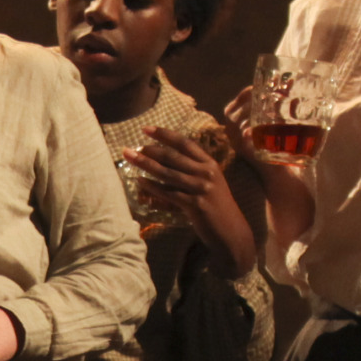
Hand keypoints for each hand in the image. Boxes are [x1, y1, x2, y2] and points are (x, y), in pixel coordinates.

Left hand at [124, 128, 257, 274]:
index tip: (147, 129)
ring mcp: (201, 188)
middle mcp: (206, 173)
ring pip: (168, 173)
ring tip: (130, 159)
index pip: (185, 143)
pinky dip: (153, 187)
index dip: (165, 135)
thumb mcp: (209, 183)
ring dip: (146, 165)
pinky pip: (169, 193)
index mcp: (210, 164)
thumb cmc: (217, 207)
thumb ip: (193, 170)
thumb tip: (164, 161)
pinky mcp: (195, 204)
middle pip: (173, 157)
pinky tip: (140, 182)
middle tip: (130, 148)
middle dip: (149, 150)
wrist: (230, 231)